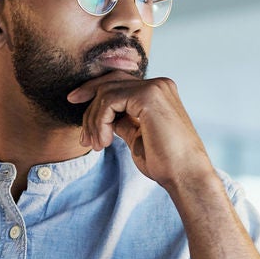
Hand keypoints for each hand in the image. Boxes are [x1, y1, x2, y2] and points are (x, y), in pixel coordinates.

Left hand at [68, 72, 213, 188]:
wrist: (185, 176)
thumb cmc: (165, 163)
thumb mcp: (137, 137)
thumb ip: (123, 122)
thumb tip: (105, 118)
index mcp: (159, 93)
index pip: (119, 82)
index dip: (93, 92)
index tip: (74, 104)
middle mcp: (159, 85)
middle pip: (110, 82)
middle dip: (88, 105)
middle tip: (83, 137)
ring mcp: (155, 87)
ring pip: (106, 92)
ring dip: (94, 121)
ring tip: (97, 146)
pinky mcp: (148, 96)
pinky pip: (109, 101)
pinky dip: (100, 122)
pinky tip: (105, 142)